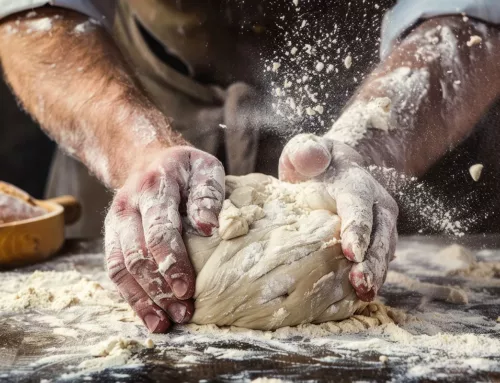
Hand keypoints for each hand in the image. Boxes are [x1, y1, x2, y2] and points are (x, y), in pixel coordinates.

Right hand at [104, 146, 224, 331]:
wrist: (147, 161)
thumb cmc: (184, 170)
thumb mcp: (203, 168)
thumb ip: (208, 193)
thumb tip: (209, 226)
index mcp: (153, 187)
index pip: (159, 229)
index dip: (171, 261)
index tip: (187, 289)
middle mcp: (127, 207)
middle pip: (135, 254)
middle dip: (158, 288)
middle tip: (183, 312)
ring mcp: (115, 224)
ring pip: (120, 268)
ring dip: (142, 299)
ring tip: (165, 324)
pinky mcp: (112, 239)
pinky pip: (115, 272)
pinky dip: (131, 297)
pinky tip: (149, 316)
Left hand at [279, 134, 397, 300]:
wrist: (336, 169)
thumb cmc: (315, 163)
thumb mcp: (306, 150)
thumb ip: (306, 151)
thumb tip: (311, 156)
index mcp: (357, 183)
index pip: (359, 207)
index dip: (356, 229)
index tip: (352, 253)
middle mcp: (377, 204)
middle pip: (378, 234)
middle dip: (371, 261)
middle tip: (360, 284)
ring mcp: (381, 223)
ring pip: (384, 250)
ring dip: (376, 274)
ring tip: (364, 295)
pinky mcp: (379, 239)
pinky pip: (380, 259)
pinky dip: (373, 277)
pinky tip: (361, 297)